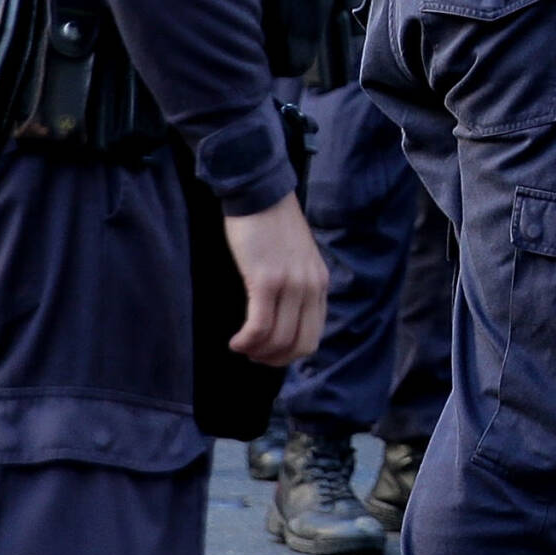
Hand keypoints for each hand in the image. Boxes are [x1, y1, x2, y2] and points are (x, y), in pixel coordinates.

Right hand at [223, 192, 327, 366]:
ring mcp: (291, 284)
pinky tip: (235, 341)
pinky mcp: (267, 280)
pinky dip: (247, 341)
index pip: (313, 335)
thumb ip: (297, 286)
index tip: (267, 352)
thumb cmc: (271, 226)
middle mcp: (311, 287)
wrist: (259, 194)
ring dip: (257, 352)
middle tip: (252, 355)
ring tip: (240, 347)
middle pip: (300, 344)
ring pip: (279, 340)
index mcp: (319, 284)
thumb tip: (282, 318)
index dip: (289, 353)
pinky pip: (260, 326)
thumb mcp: (296, 260)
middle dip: (274, 360)